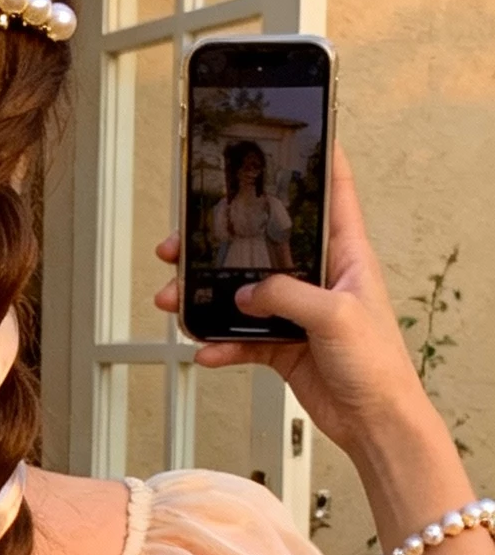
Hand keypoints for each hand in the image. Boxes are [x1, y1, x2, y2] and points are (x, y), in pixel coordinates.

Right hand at [154, 145, 434, 467]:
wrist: (375, 422)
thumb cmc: (378, 365)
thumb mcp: (334, 316)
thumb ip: (286, 295)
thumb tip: (245, 291)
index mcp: (346, 255)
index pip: (334, 192)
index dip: (320, 159)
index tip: (297, 132)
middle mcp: (319, 277)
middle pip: (264, 243)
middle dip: (221, 240)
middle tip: (185, 241)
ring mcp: (297, 311)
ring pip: (241, 292)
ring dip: (205, 297)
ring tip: (176, 299)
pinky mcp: (282, 345)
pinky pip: (240, 337)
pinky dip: (219, 343)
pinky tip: (205, 348)